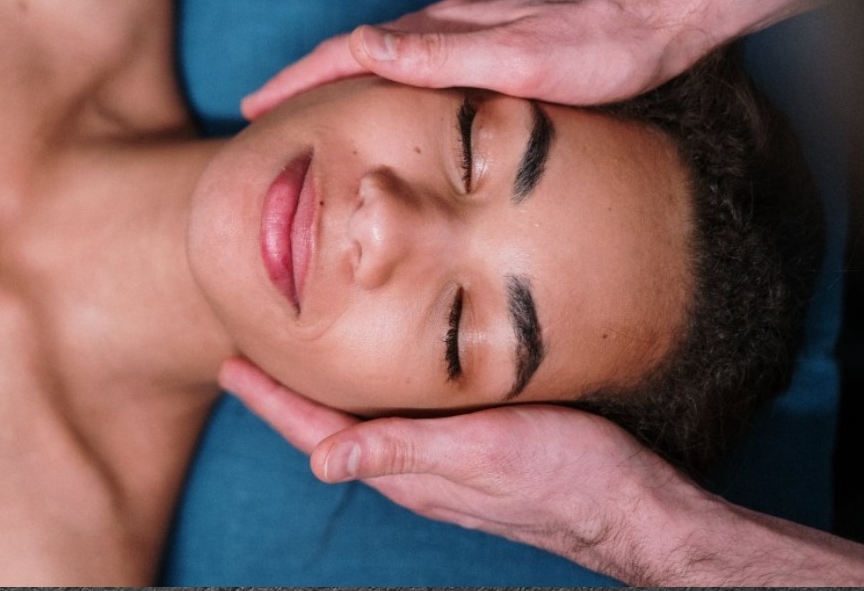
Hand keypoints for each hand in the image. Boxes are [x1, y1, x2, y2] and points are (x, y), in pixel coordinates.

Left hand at [218, 357, 863, 585]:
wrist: (633, 508)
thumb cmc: (566, 474)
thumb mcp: (482, 452)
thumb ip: (403, 450)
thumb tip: (319, 463)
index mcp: (405, 470)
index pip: (317, 432)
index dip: (270, 400)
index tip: (230, 366)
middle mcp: (414, 471)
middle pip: (330, 428)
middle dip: (286, 395)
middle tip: (249, 354)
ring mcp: (441, 466)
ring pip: (365, 425)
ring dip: (326, 395)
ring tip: (297, 362)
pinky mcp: (472, 454)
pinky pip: (402, 424)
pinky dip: (373, 396)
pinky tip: (381, 378)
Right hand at [241, 0, 824, 117]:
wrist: (657, 14)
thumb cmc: (598, 46)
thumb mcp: (516, 59)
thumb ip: (438, 56)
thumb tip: (360, 49)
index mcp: (441, 37)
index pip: (346, 56)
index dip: (296, 82)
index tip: (255, 107)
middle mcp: (448, 30)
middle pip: (354, 54)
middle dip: (302, 81)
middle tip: (262, 110)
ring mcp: (469, 32)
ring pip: (384, 56)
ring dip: (337, 78)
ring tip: (308, 106)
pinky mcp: (492, 41)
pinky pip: (417, 59)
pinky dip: (382, 77)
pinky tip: (389, 91)